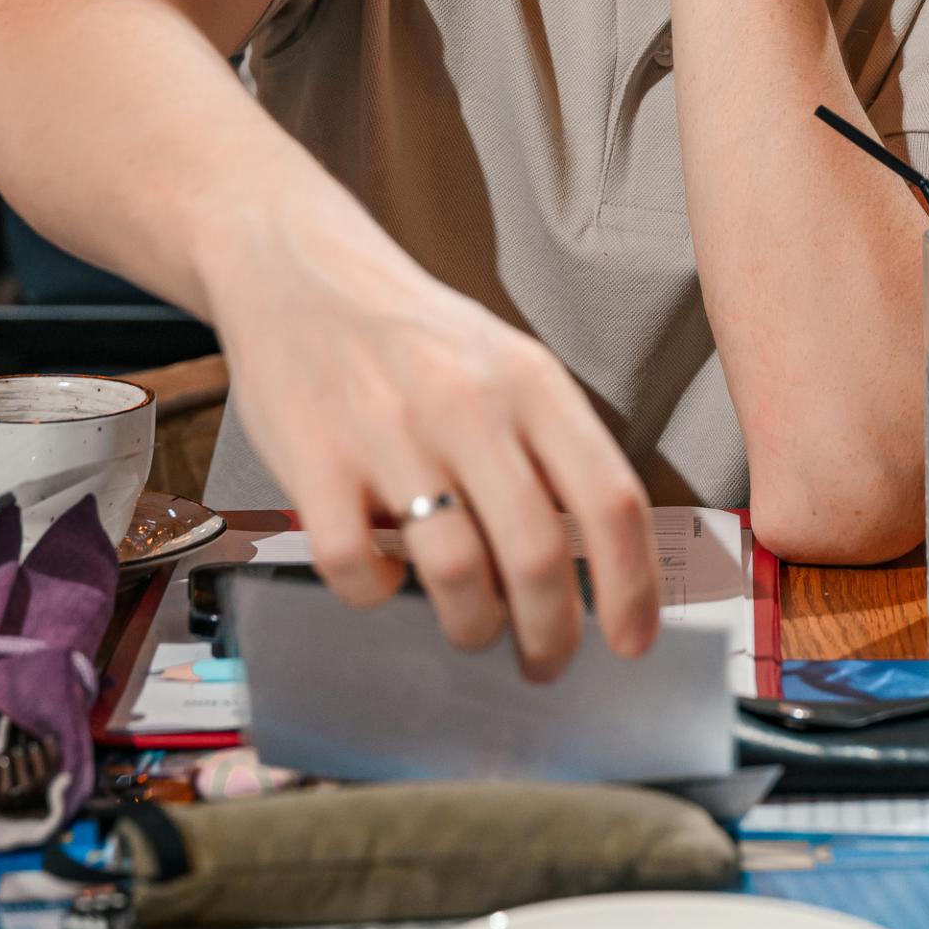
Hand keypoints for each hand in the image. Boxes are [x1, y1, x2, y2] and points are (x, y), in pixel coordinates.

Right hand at [203, 188, 658, 680]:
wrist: (297, 267)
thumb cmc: (416, 338)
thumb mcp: (507, 365)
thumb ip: (553, 450)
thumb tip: (603, 567)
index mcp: (531, 382)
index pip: (611, 500)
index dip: (631, 589)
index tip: (631, 644)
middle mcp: (466, 403)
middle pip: (537, 554)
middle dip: (551, 633)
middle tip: (545, 662)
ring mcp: (386, 430)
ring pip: (455, 572)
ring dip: (473, 627)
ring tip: (473, 631)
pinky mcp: (311, 458)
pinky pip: (355, 565)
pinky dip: (376, 596)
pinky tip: (384, 581)